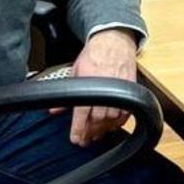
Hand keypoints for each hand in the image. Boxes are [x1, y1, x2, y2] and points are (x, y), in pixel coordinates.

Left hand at [57, 29, 138, 145]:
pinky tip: (111, 125)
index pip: (81, 112)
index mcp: (88, 83)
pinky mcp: (128, 91)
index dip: (78, 128)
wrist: (114, 43)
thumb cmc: (94, 55)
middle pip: (97, 119)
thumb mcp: (75, 72)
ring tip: (97, 134)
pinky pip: (125, 113)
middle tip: (85, 140)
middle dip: (90, 132)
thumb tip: (55, 109)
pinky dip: (118, 122)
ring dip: (103, 129)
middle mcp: (104, 88)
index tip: (76, 139)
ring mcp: (118, 90)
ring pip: (111, 118)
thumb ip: (67, 92)